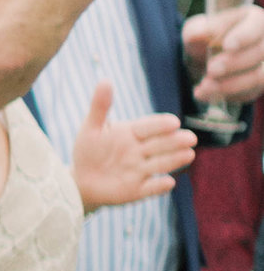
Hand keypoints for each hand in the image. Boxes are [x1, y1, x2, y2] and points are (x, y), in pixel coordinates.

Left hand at [71, 80, 195, 210]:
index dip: (160, 125)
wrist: (80, 180)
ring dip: (174, 160)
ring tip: (189, 154)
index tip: (173, 122)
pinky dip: (159, 186)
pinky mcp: (137, 190)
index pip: (148, 126)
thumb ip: (99, 106)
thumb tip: (105, 80)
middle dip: (175, 141)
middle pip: (160, 145)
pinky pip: (150, 188)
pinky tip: (168, 182)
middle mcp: (140, 151)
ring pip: (160, 163)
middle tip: (190, 138)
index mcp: (131, 133)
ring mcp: (139, 171)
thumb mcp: (91, 128)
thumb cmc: (88, 151)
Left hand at [185, 3, 263, 101]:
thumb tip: (201, 32)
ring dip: (231, 84)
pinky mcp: (259, 86)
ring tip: (204, 86)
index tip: (227, 45)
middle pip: (259, 53)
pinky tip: (206, 94)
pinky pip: (249, 93)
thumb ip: (198, 30)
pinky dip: (226, 95)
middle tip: (211, 69)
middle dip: (234, 63)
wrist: (205, 60)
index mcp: (254, 20)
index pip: (255, 27)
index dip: (243, 37)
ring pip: (258, 77)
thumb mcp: (197, 29)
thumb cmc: (206, 39)